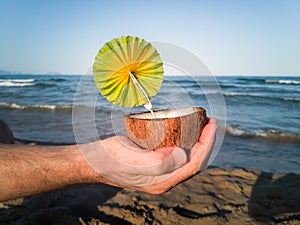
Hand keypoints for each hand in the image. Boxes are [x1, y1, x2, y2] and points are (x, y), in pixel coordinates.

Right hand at [80, 118, 216, 193]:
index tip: (211, 124)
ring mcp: (159, 172)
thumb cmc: (107, 159)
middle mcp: (164, 179)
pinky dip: (184, 139)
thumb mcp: (129, 160)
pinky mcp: (154, 162)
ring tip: (202, 123)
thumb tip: (183, 155)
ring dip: (197, 141)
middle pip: (194, 162)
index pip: (194, 165)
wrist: (92, 160)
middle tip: (209, 121)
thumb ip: (156, 163)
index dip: (207, 145)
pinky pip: (176, 152)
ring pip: (187, 157)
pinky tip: (184, 128)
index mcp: (161, 182)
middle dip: (206, 142)